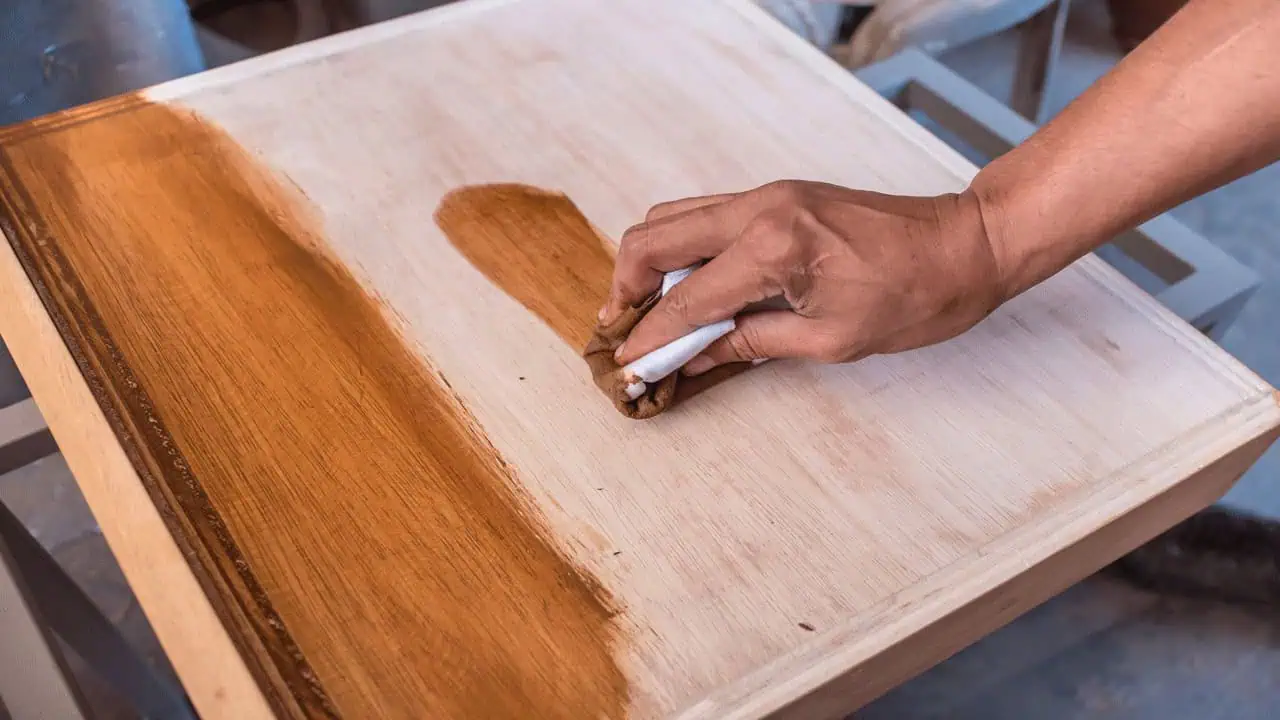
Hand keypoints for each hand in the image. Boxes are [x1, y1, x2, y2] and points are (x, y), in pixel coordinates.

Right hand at [601, 180, 1007, 374]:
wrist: (967, 245)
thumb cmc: (916, 297)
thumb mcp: (830, 340)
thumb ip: (750, 343)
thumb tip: (693, 359)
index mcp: (773, 248)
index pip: (686, 297)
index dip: (649, 336)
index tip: (626, 364)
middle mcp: (760, 209)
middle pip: (655, 237)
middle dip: (626, 287)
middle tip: (622, 331)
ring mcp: (767, 195)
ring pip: (674, 217)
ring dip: (649, 262)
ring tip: (647, 310)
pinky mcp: (778, 195)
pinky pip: (706, 215)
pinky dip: (682, 249)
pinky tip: (689, 286)